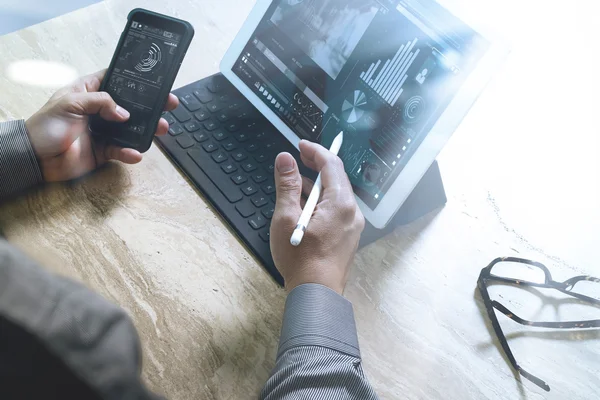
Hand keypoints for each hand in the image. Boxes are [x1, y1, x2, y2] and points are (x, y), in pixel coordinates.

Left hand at [25, 70, 178, 181]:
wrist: (36, 158)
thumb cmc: (47, 125)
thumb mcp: (70, 103)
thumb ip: (99, 102)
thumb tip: (124, 113)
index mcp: (88, 92)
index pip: (114, 80)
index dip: (134, 79)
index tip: (154, 81)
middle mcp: (99, 110)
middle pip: (130, 105)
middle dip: (150, 105)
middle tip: (169, 104)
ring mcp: (103, 131)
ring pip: (131, 128)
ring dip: (147, 129)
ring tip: (161, 129)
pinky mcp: (104, 150)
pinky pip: (122, 150)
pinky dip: (130, 152)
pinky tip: (136, 153)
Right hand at [270, 140, 364, 293]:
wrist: (316, 293)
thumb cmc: (301, 259)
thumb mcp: (286, 217)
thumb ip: (287, 185)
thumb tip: (285, 160)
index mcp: (340, 203)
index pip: (331, 164)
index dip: (315, 150)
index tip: (300, 145)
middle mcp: (352, 212)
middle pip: (336, 179)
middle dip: (317, 165)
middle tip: (299, 158)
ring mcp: (352, 226)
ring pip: (336, 195)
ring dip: (317, 186)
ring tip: (296, 184)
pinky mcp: (348, 237)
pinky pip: (337, 210)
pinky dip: (322, 202)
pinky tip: (305, 208)